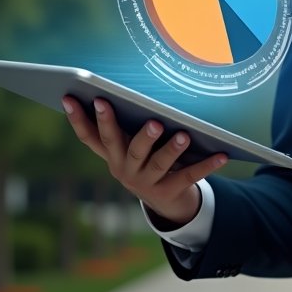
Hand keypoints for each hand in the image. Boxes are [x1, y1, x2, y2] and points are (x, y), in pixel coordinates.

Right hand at [62, 97, 227, 226]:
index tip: (70, 96)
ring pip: (156, 162)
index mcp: (111, 154)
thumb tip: (115, 89)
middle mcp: (122, 169)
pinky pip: (188, 176)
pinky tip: (222, 154)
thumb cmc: (147, 158)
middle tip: (132, 112)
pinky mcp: (168, 192)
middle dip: (120, 126)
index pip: (89, 135)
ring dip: (169, 148)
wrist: (165, 201)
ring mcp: (144, 183)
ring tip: (182, 134)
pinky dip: (206, 165)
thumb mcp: (131, 144)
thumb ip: (123, 124)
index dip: (77, 117)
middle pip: (120, 145)